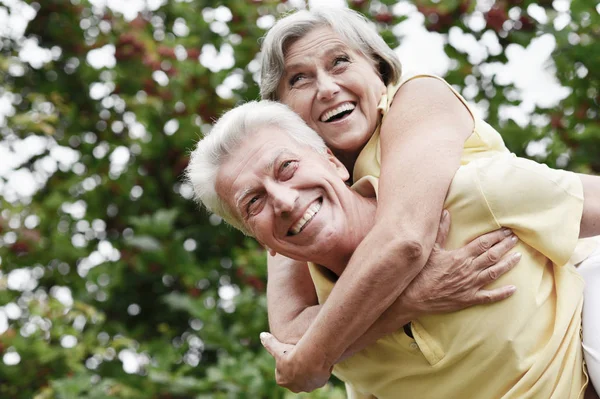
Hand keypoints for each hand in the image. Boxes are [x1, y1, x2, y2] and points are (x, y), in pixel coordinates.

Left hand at [260, 332, 331, 392]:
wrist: (310, 360)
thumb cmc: (292, 354)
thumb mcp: (277, 347)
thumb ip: (269, 342)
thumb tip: (262, 335)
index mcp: (282, 380)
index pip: (282, 373)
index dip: (286, 363)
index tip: (290, 354)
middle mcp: (294, 387)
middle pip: (295, 377)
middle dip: (298, 369)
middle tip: (301, 355)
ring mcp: (307, 386)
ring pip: (308, 378)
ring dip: (309, 370)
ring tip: (311, 357)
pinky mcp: (319, 384)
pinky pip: (319, 377)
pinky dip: (319, 370)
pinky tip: (319, 360)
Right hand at [400, 210, 520, 314]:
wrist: (415, 296)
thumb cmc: (421, 273)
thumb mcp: (430, 249)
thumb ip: (440, 231)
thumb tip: (446, 212)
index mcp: (460, 256)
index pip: (483, 243)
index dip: (496, 236)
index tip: (506, 231)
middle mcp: (468, 269)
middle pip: (492, 255)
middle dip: (505, 246)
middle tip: (515, 239)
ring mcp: (470, 285)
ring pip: (494, 272)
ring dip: (508, 264)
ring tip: (518, 257)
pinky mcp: (469, 298)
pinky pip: (490, 297)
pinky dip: (503, 293)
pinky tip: (513, 289)